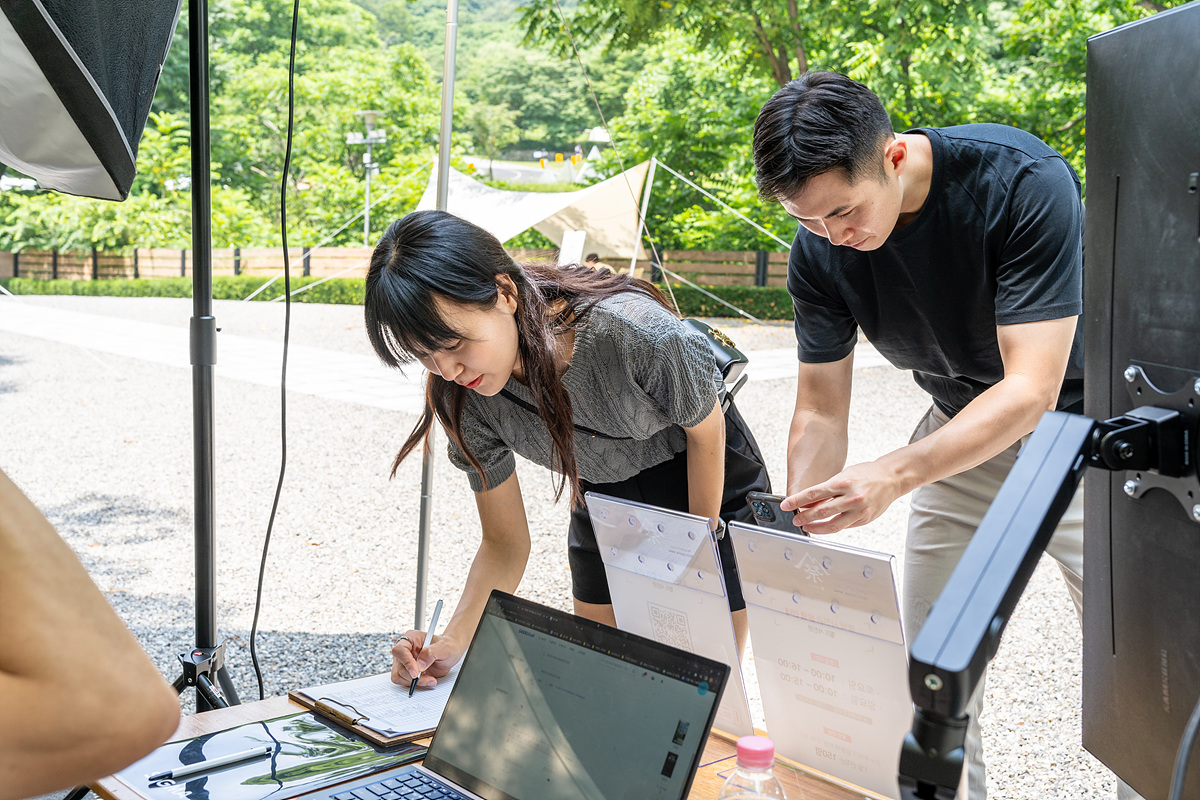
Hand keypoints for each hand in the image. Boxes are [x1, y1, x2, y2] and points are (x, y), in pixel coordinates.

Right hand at [390, 629, 462, 688]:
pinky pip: (404, 681)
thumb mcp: (444, 647)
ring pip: (399, 676)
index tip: (416, 672)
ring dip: (415, 681)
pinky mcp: (407, 671)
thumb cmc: (447, 646)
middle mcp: (405, 649)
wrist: (451, 653)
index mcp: (411, 638)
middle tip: (429, 677)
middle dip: (413, 676)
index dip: (406, 662)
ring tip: (430, 678)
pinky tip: (427, 679)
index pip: (400, 650)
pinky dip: (416, 684)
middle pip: (399, 666)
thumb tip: (419, 664)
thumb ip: (431, 653)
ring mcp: (404, 661)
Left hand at [780, 461, 902, 534]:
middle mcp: (851, 497)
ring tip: (807, 527)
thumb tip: (810, 503)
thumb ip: (829, 489)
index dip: (797, 501)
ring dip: (816, 528)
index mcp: (843, 482)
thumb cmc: (866, 474)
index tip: (786, 505)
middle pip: (821, 512)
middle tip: (795, 519)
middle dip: (804, 517)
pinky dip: (832, 527)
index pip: (813, 494)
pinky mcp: (865, 519)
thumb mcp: (844, 475)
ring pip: (833, 525)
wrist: (892, 478)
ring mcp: (859, 510)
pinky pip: (845, 526)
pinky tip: (824, 526)